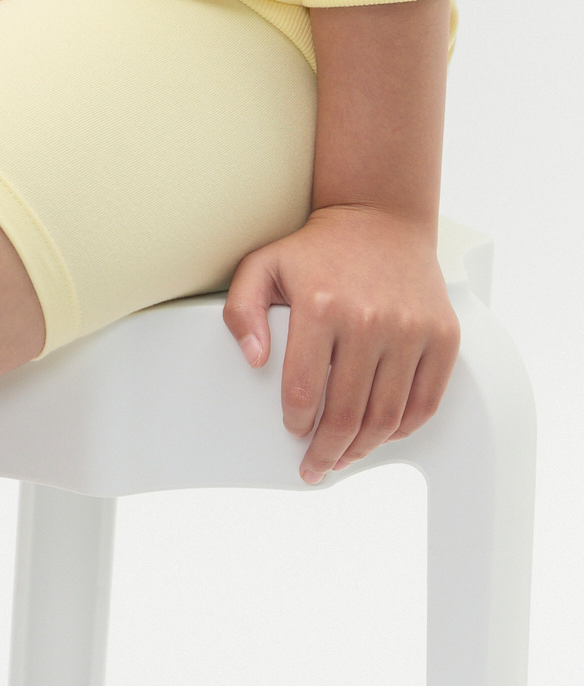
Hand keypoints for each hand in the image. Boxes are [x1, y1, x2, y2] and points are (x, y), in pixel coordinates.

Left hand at [222, 204, 459, 484]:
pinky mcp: (443, 334)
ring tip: (346, 457)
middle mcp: (371, 320)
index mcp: (322, 307)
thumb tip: (255, 360)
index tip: (294, 434)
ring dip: (365, 448)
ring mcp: (412, 328)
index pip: (306, 392)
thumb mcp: (262, 266)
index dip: (298, 425)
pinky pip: (427, 400)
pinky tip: (384, 434)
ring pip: (388, 415)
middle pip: (348, 413)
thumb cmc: (318, 249)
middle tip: (316, 467)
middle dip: (328, 451)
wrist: (381, 218)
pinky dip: (405, 427)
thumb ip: (241, 312)